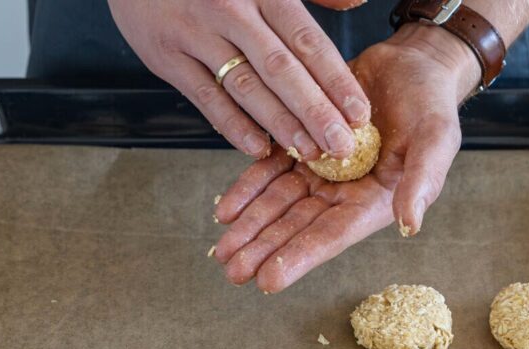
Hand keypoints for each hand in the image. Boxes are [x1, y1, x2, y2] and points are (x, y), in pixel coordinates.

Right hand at [107, 0, 370, 158]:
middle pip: (282, 69)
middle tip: (342, 147)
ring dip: (280, 124)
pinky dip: (233, 126)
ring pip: (247, 87)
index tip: (360, 114)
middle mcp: (231, 9)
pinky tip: (257, 149)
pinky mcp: (168, 56)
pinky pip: (206, 98)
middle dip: (316, 112)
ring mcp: (197, 34)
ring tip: (309, 153)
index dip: (336, 80)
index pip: (307, 40)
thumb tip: (356, 3)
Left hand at [213, 24, 479, 292]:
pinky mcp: (301, 144)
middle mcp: (341, 194)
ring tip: (222, 251)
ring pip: (277, 204)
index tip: (269, 279)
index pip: (330, 236)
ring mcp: (319, 172)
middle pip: (296, 227)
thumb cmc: (432, 106)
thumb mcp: (437, 140)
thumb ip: (422, 181)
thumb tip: (409, 224)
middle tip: (233, 271)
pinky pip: (269, 170)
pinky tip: (225, 210)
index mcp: (371, 203)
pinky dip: (248, 190)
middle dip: (263, 249)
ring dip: (249, 227)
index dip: (299, 257)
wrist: (413, 66)